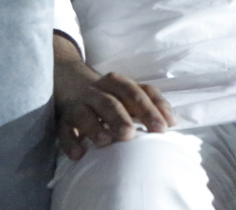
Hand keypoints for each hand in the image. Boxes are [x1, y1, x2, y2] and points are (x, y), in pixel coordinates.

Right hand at [53, 34, 176, 160]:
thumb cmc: (111, 94)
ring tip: (106, 141)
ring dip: (95, 127)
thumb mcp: (129, 93)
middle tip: (130, 135)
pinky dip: (70, 142)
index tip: (164, 127)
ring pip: (85, 114)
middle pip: (110, 102)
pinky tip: (79, 154)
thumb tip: (172, 122)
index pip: (137, 92)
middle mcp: (97, 91)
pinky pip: (63, 131)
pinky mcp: (62, 120)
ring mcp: (78, 104)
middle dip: (121, 118)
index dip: (151, 108)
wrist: (70, 81)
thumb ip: (150, 104)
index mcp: (118, 82)